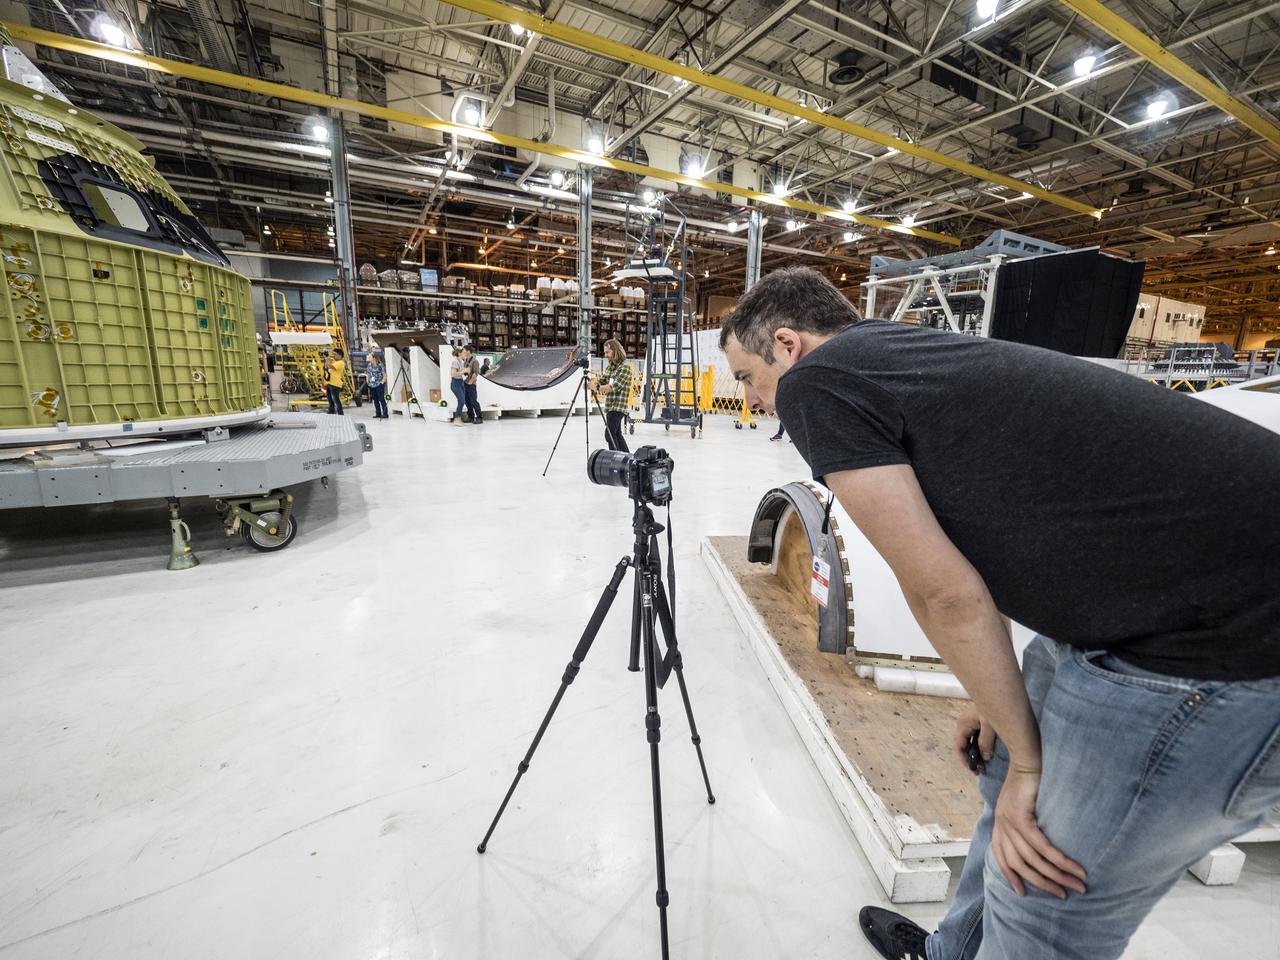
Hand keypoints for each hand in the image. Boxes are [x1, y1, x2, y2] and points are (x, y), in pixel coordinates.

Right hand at [953, 705, 994, 773]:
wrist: (999, 689)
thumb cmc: (994, 705)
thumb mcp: (991, 726)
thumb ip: (986, 742)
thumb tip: (985, 757)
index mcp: (963, 724)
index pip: (959, 746)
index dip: (964, 760)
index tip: (974, 770)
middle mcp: (964, 722)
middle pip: (963, 744)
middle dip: (971, 758)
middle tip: (981, 769)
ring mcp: (971, 720)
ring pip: (969, 740)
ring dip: (976, 752)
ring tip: (985, 762)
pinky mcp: (978, 719)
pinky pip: (975, 735)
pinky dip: (979, 744)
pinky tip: (988, 750)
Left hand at [991, 766, 1086, 898]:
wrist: (1029, 755)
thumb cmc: (1032, 779)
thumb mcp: (1024, 804)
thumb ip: (1026, 824)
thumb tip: (1041, 845)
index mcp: (1000, 823)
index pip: (1002, 857)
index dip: (1011, 877)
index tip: (1022, 894)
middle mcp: (1001, 824)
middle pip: (1020, 864)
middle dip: (1043, 883)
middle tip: (1064, 895)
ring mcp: (1008, 821)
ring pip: (1033, 859)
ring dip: (1057, 876)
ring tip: (1077, 886)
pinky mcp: (1020, 816)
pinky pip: (1042, 846)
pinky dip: (1060, 861)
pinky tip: (1075, 869)